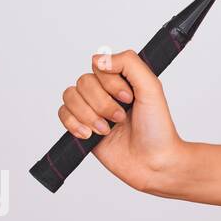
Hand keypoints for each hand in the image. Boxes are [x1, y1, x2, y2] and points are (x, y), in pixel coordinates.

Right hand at [57, 49, 184, 192]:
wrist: (152, 163)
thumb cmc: (157, 128)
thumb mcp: (152, 88)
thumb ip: (129, 64)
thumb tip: (97, 58)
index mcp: (123, 79)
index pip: (99, 65)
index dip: (110, 83)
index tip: (129, 98)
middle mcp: (106, 92)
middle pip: (83, 82)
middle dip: (101, 103)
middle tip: (120, 118)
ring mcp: (93, 109)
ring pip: (70, 96)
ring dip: (88, 115)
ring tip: (106, 129)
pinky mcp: (82, 127)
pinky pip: (62, 114)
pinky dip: (74, 124)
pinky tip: (90, 135)